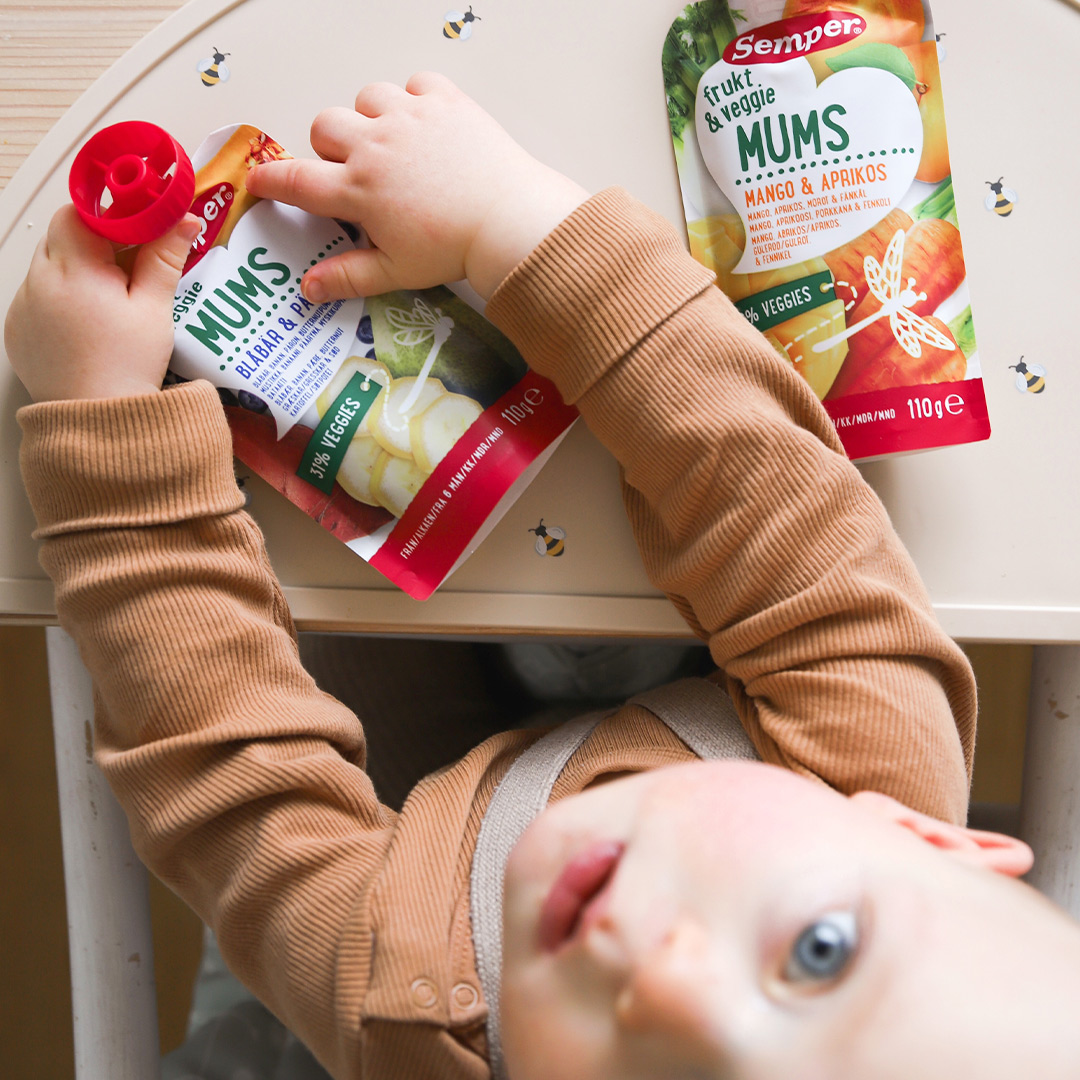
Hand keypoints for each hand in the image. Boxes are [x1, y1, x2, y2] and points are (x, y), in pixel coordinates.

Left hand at [5, 205, 199, 402]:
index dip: (109, 215)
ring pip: (49, 265)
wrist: (99, 420)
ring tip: (110, 301)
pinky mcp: (15, 328)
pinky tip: (87, 323)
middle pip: (62, 237)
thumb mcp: (155, 309)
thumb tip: (183, 218)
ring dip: (77, 270)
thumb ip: (165, 257)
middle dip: (95, 241)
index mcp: (76, 271)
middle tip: (130, 264)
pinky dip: (60, 299)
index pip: (80, 213)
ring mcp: (22, 305)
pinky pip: (37, 296)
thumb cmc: (129, 366)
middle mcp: (39, 282)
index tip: (136, 225)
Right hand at [244, 72, 588, 301]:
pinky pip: (415, 84)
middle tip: (354, 170)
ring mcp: (409, 117)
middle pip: (324, 126)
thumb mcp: (395, 271)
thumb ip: (348, 276)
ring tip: (392, 144)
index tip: (260, 180)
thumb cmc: (454, 248)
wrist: (508, 221)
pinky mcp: (443, 100)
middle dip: (330, 146)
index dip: (271, 179)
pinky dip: (415, 100)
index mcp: (359, 189)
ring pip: (366, 98)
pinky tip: (426, 126)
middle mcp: (376, 146)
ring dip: (370, 118)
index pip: (296, 179)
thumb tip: (309, 288)